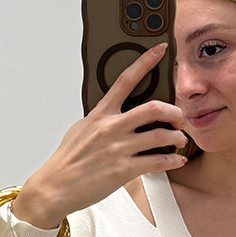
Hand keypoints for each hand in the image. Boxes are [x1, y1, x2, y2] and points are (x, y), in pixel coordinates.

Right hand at [12, 44, 188, 227]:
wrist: (56, 186)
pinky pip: (158, 162)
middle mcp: (111, 127)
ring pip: (161, 136)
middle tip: (179, 117)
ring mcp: (118, 148)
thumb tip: (115, 113)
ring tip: (180, 140)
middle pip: (154, 108)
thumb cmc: (68, 159)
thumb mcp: (81, 128)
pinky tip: (177, 160)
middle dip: (174, 111)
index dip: (145, 62)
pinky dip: (172, 160)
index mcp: (101, 113)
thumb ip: (101, 118)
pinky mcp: (124, 170)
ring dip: (177, 137)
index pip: (125, 80)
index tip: (160, 51)